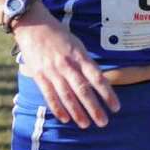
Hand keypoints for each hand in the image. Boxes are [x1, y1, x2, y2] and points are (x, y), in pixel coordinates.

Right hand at [12, 8, 120, 126]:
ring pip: (67, 96)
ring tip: (86, 124)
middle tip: (103, 122)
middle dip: (94, 108)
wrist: (33, 25)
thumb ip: (86, 63)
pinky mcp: (39, 75)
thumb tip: (99, 82)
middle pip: (83, 90)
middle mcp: (67, 65)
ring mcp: (52, 71)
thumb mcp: (77, 44)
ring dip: (77, 112)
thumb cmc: (59, 35)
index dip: (108, 94)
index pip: (97, 78)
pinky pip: (49, 95)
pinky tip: (65, 118)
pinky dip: (58, 108)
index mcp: (79, 56)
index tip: (116, 107)